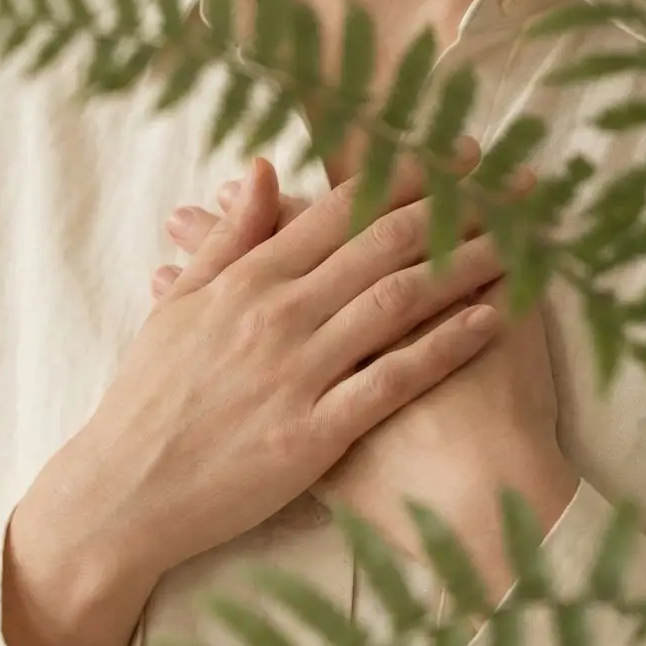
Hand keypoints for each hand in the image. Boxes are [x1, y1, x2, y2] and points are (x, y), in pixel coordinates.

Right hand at [2, 157, 505, 645]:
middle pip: (381, 244)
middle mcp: (275, 316)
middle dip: (455, 207)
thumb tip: (264, 170)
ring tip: (524, 241)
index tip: (455, 152)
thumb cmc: (147, 403)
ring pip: (396, 301)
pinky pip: (392, 380)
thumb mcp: (176, 309)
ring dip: (466, 266)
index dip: (404, 175)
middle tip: (513, 184)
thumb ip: (226, 240)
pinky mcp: (312, 433)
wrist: (122, 493)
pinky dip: (444, 347)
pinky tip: (491, 323)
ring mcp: (295, 373)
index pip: (336, 209)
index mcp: (244, 281)